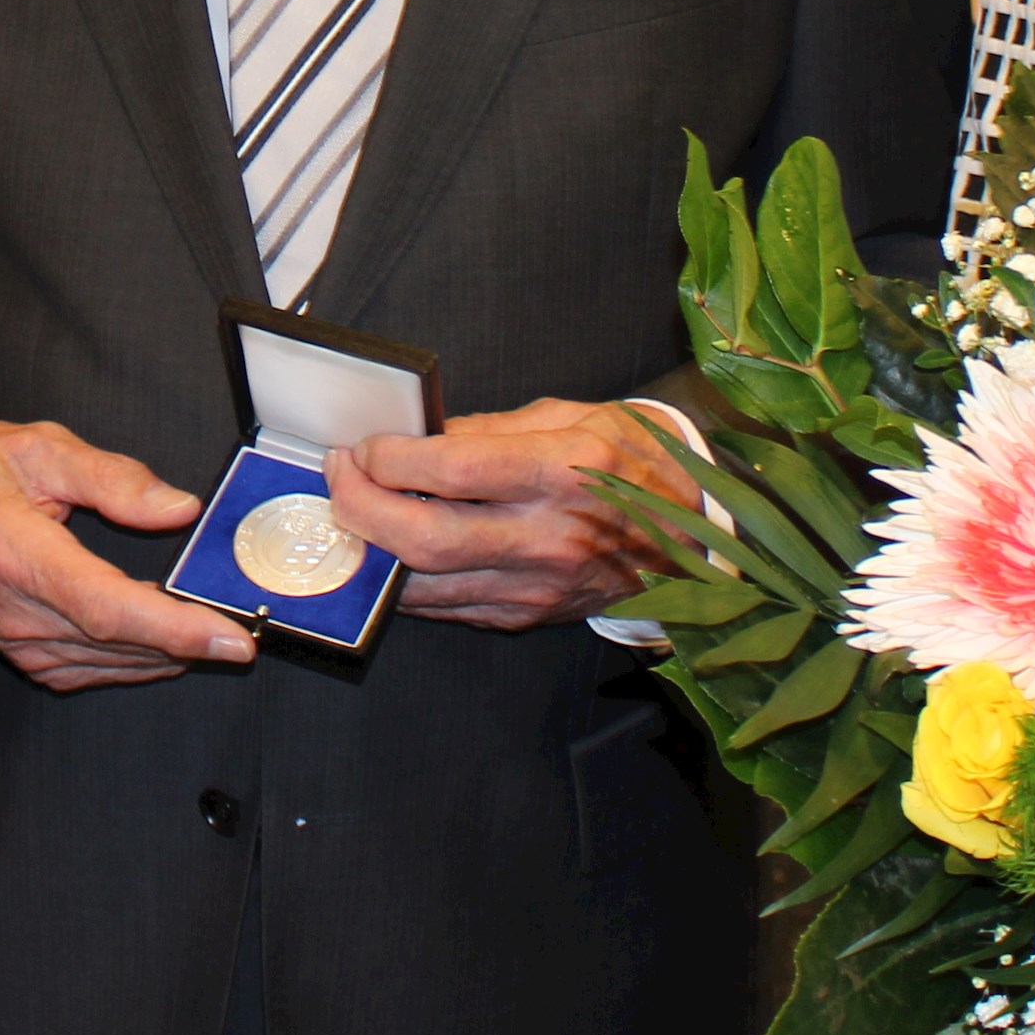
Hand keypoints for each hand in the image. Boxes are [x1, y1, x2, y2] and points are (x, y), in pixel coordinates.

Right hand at [0, 418, 256, 691]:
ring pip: (109, 664)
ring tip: (213, 633)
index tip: (230, 637)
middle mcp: (11, 608)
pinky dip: (134, 661)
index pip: (108, 607)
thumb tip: (178, 508)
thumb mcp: (37, 446)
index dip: (175, 628)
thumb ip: (112, 478)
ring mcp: (12, 640)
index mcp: (11, 550)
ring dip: (168, 655)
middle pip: (117, 644)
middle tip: (242, 630)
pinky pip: (89, 671)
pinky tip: (164, 644)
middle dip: (190, 643)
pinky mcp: (19, 654)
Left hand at [324, 399, 698, 631]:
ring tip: (353, 516)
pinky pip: (448, 607)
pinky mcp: (528, 617)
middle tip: (339, 480)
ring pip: (425, 586)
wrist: (695, 538)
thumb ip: (491, 429)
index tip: (362, 447)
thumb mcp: (574, 417)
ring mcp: (537, 587)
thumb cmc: (634, 464)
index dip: (389, 460)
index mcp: (562, 472)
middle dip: (360, 509)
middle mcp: (548, 536)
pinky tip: (392, 552)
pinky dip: (408, 581)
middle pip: (425, 539)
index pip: (452, 471)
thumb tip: (420, 436)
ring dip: (372, 552)